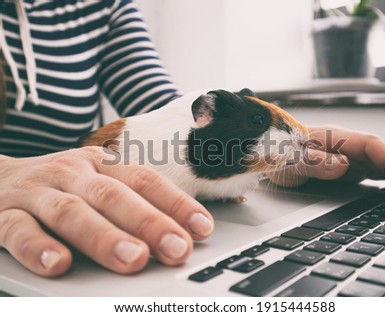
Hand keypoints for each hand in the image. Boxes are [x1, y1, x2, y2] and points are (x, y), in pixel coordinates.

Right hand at [0, 147, 213, 276]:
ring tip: (132, 259)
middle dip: (148, 222)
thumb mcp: (97, 184)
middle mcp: (72, 173)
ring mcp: (37, 192)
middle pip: (113, 195)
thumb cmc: (61, 188)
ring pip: (71, 212)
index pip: (144, 179)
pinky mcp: (2, 214)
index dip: (175, 202)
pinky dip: (38, 248)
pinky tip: (58, 264)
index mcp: (100, 164)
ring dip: (103, 236)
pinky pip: (18, 231)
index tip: (202, 228)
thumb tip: (182, 234)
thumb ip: (131, 203)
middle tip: (176, 248)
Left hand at [268, 125, 384, 201]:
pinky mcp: (345, 168)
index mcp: (336, 138)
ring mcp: (348, 156)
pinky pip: (376, 173)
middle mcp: (346, 145)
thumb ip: (312, 162)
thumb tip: (343, 165)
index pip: (375, 148)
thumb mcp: (286, 159)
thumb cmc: (273, 150)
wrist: (261, 148)